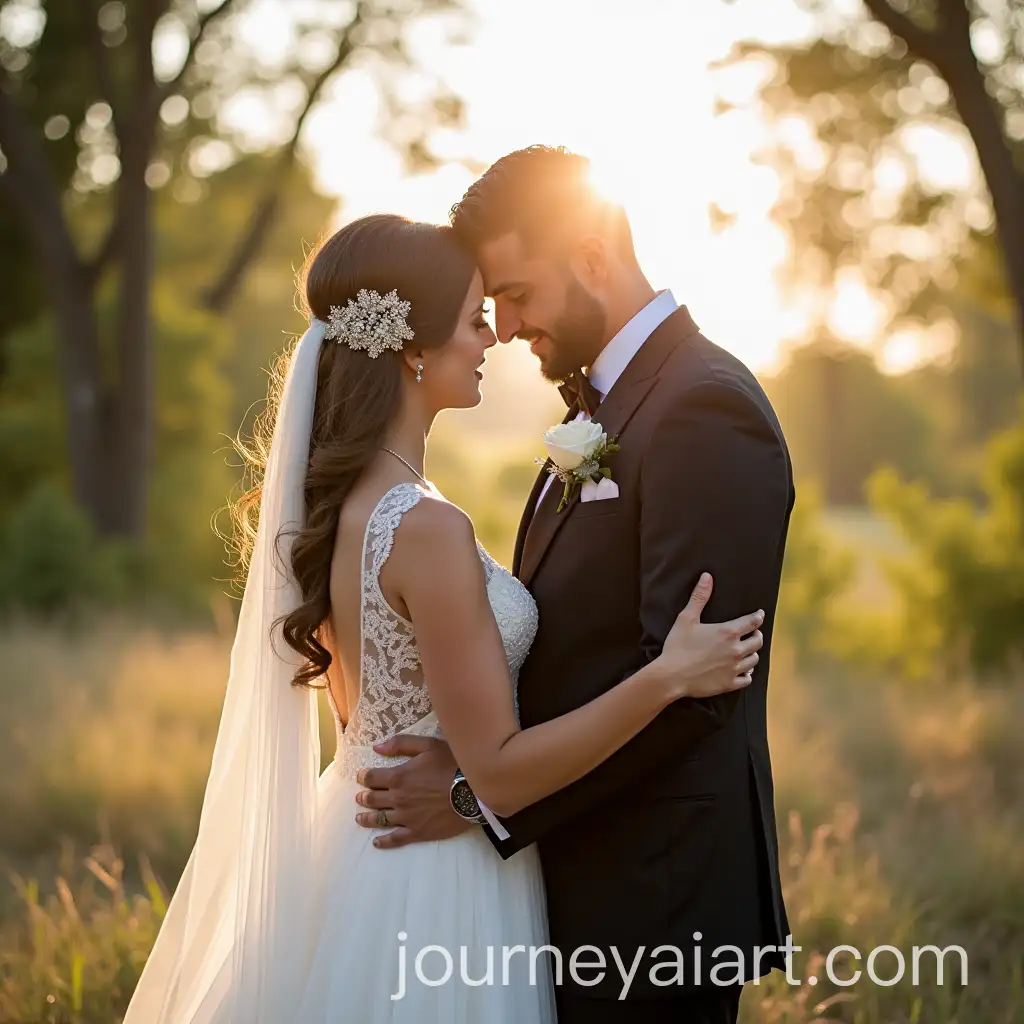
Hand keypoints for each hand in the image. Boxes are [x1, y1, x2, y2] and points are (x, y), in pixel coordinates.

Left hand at [354, 734, 470, 848]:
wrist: (473, 791)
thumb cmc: (451, 764)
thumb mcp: (428, 746)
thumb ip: (401, 744)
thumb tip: (377, 747)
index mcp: (399, 777)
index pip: (372, 778)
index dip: (363, 777)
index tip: (360, 777)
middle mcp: (398, 799)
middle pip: (373, 799)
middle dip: (364, 797)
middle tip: (359, 798)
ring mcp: (407, 818)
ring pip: (380, 819)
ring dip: (367, 819)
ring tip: (359, 819)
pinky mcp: (418, 832)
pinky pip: (396, 839)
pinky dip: (384, 842)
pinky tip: (376, 843)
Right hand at [658, 573, 764, 699]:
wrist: (671, 676)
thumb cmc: (677, 646)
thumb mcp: (686, 618)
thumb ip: (699, 597)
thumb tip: (707, 577)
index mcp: (728, 632)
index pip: (752, 622)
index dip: (758, 617)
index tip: (759, 615)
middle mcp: (736, 650)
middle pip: (758, 641)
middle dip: (757, 635)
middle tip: (753, 633)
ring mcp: (734, 668)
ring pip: (754, 659)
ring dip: (752, 653)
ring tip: (748, 651)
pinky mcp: (730, 683)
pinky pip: (747, 679)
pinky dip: (747, 673)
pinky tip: (743, 671)